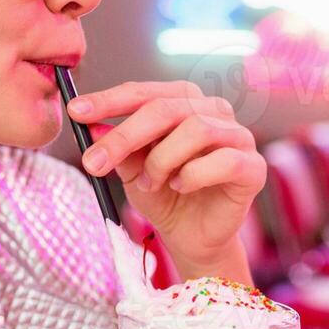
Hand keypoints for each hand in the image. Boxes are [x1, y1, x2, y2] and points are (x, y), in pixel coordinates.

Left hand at [68, 81, 265, 280]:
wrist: (191, 237)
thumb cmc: (163, 195)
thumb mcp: (131, 170)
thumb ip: (118, 147)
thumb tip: (93, 126)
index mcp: (184, 102)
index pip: (144, 91)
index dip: (109, 100)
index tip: (75, 112)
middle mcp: (214, 111)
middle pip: (166, 108)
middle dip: (125, 134)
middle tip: (94, 161)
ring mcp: (238, 137)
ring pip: (196, 129)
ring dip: (161, 159)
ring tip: (148, 183)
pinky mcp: (253, 168)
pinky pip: (223, 161)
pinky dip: (193, 174)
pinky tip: (180, 186)